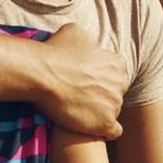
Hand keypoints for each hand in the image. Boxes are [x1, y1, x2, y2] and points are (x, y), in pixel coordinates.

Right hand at [36, 24, 126, 138]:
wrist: (42, 73)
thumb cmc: (55, 50)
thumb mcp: (76, 31)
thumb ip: (89, 40)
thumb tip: (88, 44)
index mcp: (118, 63)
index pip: (116, 73)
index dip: (101, 78)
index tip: (86, 80)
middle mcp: (121, 83)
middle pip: (116, 92)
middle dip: (102, 94)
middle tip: (81, 96)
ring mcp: (114, 104)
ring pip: (113, 111)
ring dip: (99, 112)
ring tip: (78, 110)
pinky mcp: (105, 123)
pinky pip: (114, 131)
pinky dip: (103, 130)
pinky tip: (90, 126)